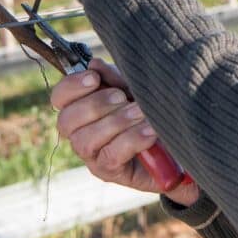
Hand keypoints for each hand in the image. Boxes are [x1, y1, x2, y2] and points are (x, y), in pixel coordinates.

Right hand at [52, 57, 199, 206]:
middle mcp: (80, 134)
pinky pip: (111, 155)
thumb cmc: (149, 113)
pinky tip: (150, 131)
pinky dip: (132, 140)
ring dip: (116, 122)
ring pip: (86, 140)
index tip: (94, 78)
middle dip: (95, 105)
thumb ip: (114, 79)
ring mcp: (92, 156)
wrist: (177, 145)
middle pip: (66, 121)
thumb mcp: (133, 91)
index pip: (60, 98)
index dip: (72, 86)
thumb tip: (94, 64)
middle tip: (122, 97)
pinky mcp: (109, 172)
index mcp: (81, 110)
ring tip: (140, 112)